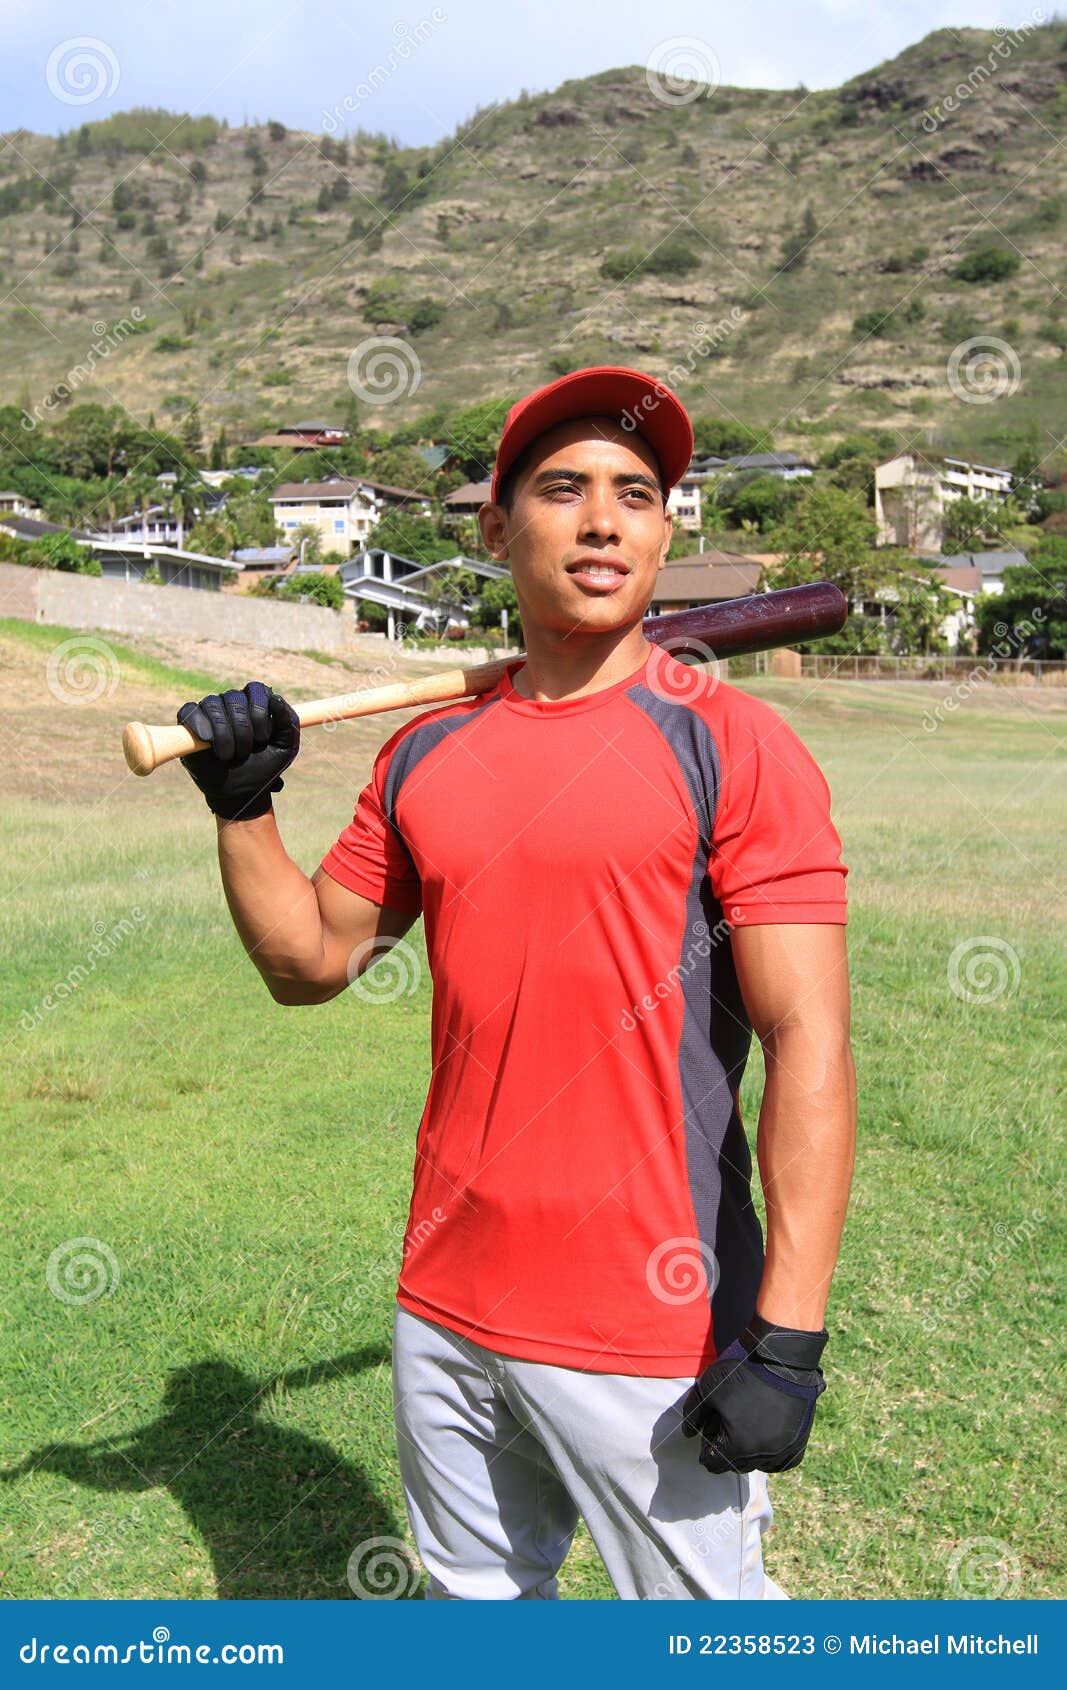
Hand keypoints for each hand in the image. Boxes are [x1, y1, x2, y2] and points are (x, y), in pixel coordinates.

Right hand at [177, 682, 299, 819]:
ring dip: (223, 733)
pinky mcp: (189, 725)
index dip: (259, 710)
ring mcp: (209, 712)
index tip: (263, 737)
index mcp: (254, 704)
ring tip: (228, 755)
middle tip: (245, 752)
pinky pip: (189, 711)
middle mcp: (231, 704)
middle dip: (243, 728)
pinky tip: (207, 739)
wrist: (241, 792)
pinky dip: (198, 723)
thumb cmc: (264, 767)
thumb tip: (276, 698)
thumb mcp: (284, 748)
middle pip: (234, 697)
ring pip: (212, 703)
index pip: (256, 689)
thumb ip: (288, 722)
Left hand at [682, 1314, 826, 1474]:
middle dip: (727, 1450)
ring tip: (746, 1427)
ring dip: (749, 1453)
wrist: (782, 1357)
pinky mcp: (799, 1442)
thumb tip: (689, 1434)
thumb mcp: (707, 1387)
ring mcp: (784, 1450)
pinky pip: (781, 1461)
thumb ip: (692, 1414)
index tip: (708, 1433)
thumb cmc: (742, 1371)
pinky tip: (765, 1434)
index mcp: (737, 1446)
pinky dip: (771, 1453)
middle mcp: (763, 1454)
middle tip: (726, 1425)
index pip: (714, 1464)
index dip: (707, 1448)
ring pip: (759, 1464)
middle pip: (736, 1465)